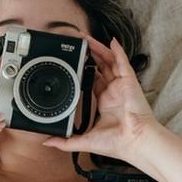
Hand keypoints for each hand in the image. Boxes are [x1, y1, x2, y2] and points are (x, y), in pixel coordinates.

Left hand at [42, 34, 158, 158]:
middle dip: (90, 55)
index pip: (95, 81)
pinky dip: (118, 50)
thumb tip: (48, 142)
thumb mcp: (85, 140)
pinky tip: (111, 41)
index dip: (85, 71)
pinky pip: (123, 62)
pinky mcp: (129, 81)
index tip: (75, 64)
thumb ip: (65, 142)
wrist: (133, 141)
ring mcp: (122, 85)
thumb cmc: (117, 142)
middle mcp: (114, 92)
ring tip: (87, 38)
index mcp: (106, 103)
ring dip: (99, 49)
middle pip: (101, 67)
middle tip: (78, 45)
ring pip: (109, 61)